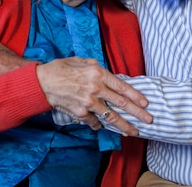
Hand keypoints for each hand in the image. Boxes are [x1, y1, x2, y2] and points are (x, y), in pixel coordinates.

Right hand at [36, 57, 151, 136]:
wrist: (42, 82)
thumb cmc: (60, 69)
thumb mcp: (81, 61)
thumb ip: (97, 68)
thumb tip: (110, 76)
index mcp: (97, 73)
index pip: (122, 86)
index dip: (135, 95)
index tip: (146, 103)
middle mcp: (95, 88)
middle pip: (121, 103)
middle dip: (137, 113)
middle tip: (149, 120)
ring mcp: (88, 102)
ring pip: (111, 116)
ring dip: (124, 125)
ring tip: (133, 131)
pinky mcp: (80, 113)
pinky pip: (94, 121)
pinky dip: (99, 124)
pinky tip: (103, 125)